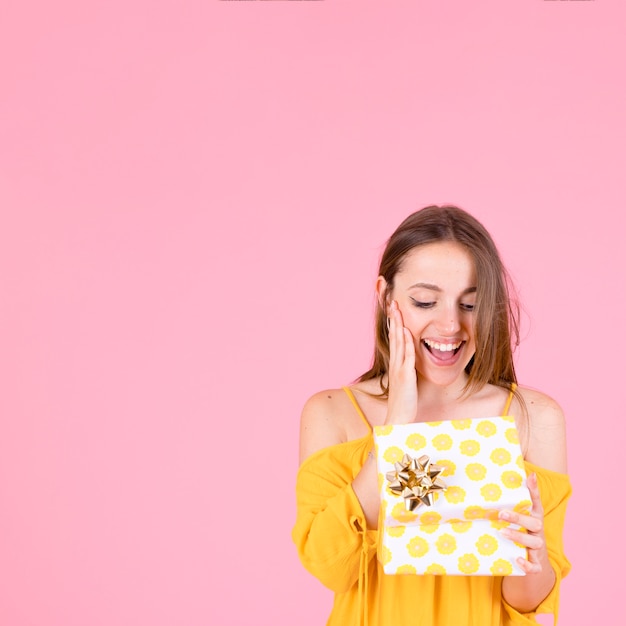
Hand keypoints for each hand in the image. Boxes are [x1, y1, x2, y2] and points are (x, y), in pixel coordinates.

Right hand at [385, 300, 417, 424]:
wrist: (398, 419)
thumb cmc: (404, 403)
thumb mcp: (405, 383)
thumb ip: (407, 371)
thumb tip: (410, 362)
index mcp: (396, 364)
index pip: (394, 339)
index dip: (394, 324)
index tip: (394, 310)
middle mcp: (395, 364)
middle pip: (394, 336)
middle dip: (393, 319)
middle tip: (392, 302)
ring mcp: (399, 369)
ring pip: (398, 342)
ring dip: (398, 325)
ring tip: (397, 310)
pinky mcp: (405, 376)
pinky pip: (406, 356)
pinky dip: (406, 343)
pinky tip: (407, 332)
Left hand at [498, 473, 551, 575]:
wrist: (535, 565)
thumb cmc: (521, 536)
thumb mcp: (517, 521)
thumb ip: (507, 506)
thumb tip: (488, 489)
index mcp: (534, 519)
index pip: (536, 504)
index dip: (534, 491)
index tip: (531, 476)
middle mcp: (538, 533)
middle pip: (535, 523)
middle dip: (518, 518)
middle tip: (501, 513)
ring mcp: (538, 549)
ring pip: (535, 543)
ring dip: (518, 537)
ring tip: (502, 532)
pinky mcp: (536, 565)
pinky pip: (534, 566)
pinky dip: (527, 564)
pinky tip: (517, 559)